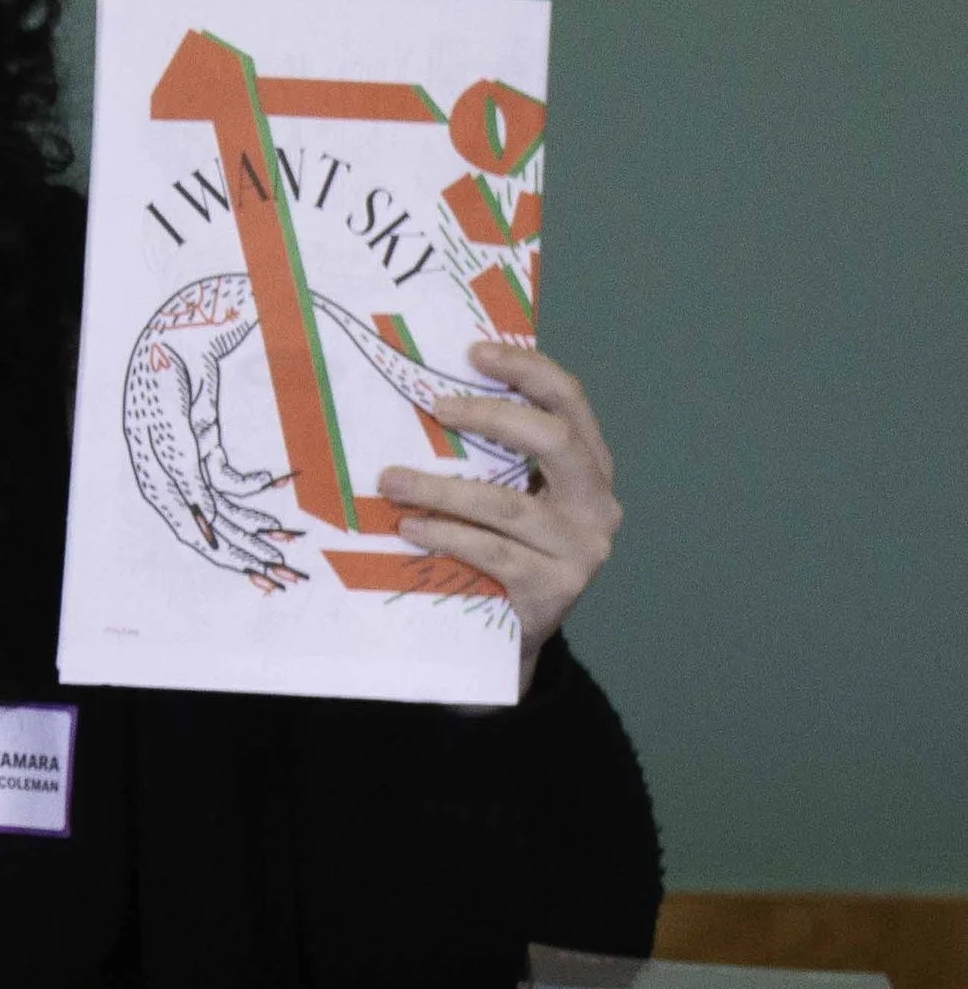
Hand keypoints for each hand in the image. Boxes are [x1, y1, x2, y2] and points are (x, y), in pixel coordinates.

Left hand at [378, 341, 620, 696]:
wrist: (512, 637)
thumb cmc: (502, 550)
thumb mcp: (509, 495)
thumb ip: (494, 456)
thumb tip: (428, 394)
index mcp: (591, 467)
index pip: (570, 402)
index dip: (527, 370)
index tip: (473, 351)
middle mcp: (598, 504)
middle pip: (555, 441)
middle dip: (491, 416)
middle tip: (433, 406)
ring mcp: (582, 549)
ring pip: (507, 505)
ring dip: (440, 487)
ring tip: (390, 480)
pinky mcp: (555, 590)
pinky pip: (491, 552)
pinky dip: (445, 535)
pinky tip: (409, 529)